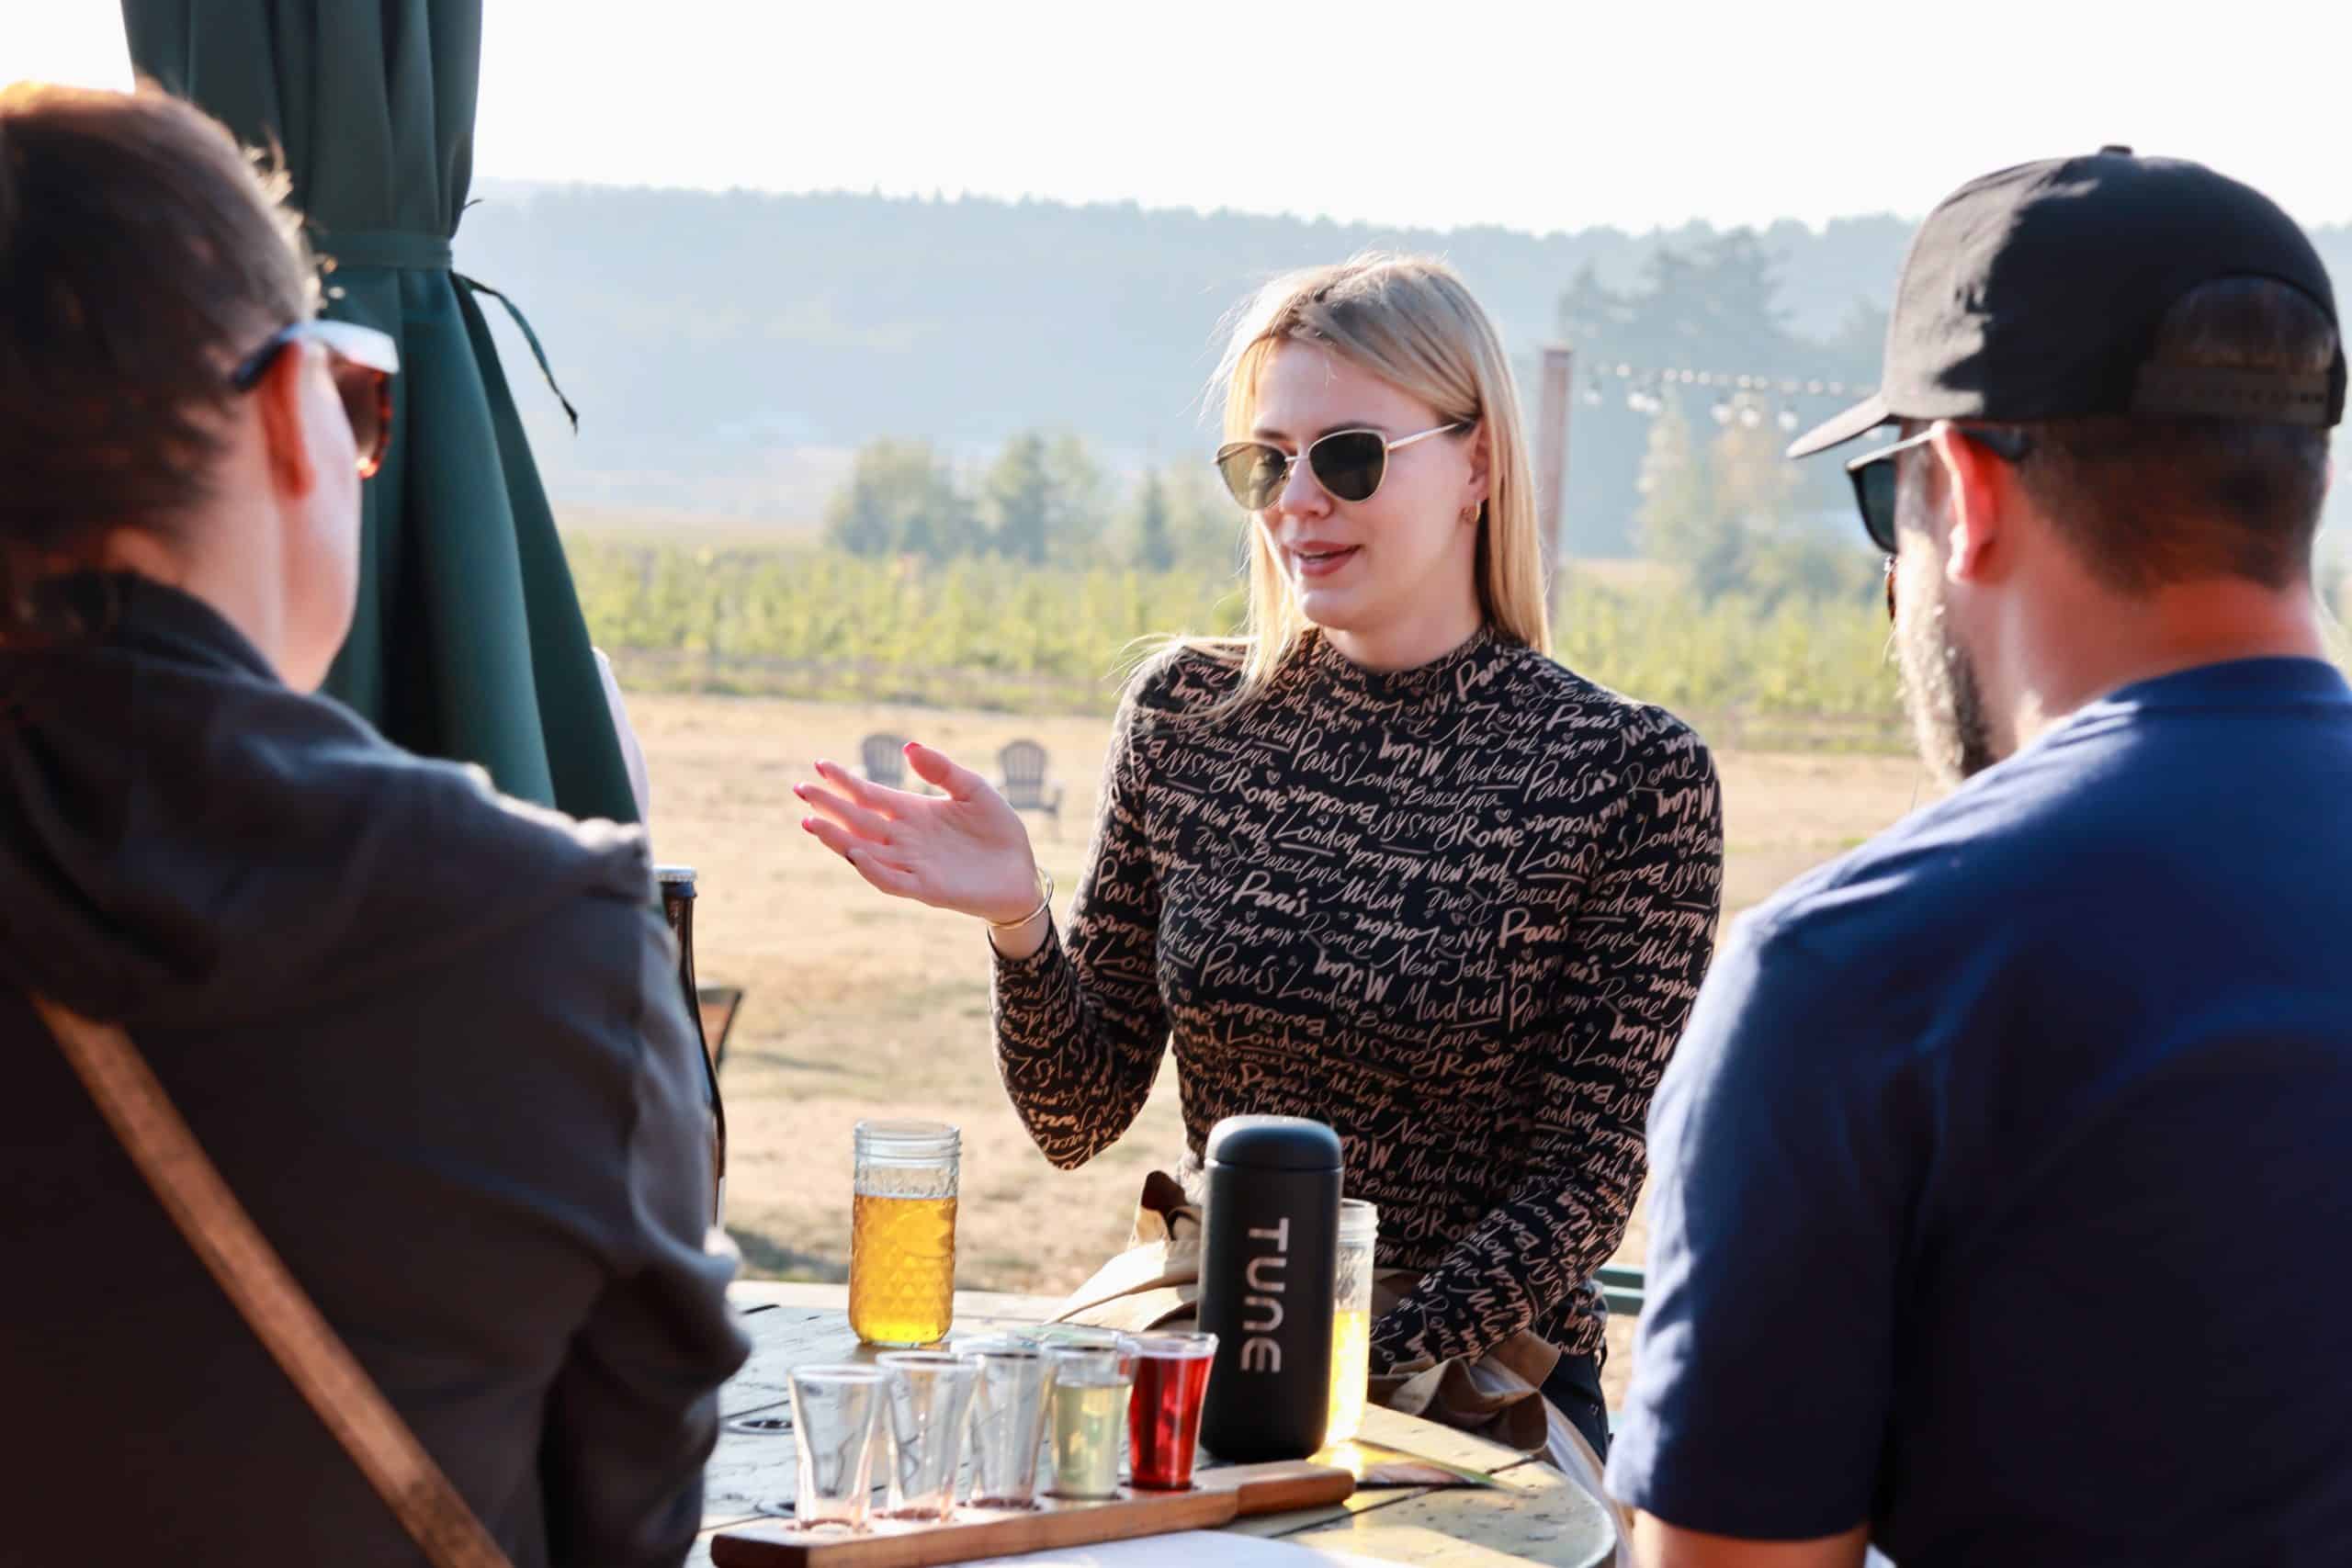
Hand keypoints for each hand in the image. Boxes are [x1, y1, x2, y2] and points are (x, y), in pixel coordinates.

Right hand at [795, 742, 1040, 923]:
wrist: (1021, 873)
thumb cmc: (997, 831)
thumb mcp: (973, 790)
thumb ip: (942, 770)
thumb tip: (907, 748)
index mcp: (912, 813)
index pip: (869, 795)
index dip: (843, 781)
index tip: (819, 765)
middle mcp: (905, 839)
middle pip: (858, 820)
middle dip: (828, 806)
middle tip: (800, 789)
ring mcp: (913, 864)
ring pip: (865, 851)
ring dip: (838, 839)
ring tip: (811, 822)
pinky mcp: (927, 888)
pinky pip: (893, 880)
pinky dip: (872, 868)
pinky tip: (855, 852)